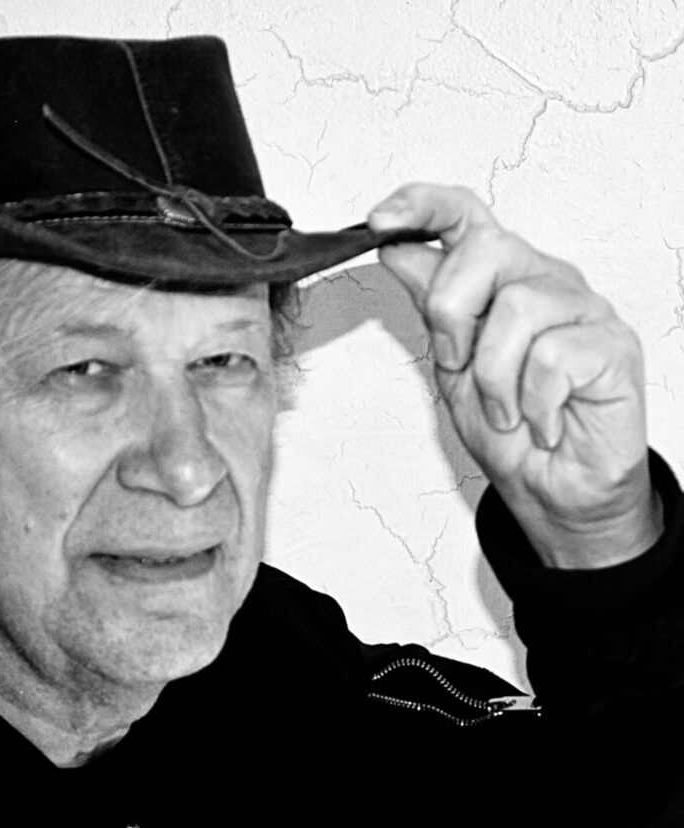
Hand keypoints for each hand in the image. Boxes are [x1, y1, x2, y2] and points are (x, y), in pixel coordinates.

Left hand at [367, 184, 661, 568]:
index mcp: (501, 279)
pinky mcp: (614, 346)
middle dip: (452, 314)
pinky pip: (553, 356)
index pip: (464, 215)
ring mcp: (583, 309)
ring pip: (516, 308)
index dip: (421, 205)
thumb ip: (430, 306)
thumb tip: (397, 250)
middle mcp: (544, 281)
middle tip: (458, 364)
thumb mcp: (450, 365)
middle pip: (486, 249)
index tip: (379, 221)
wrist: (551, 489)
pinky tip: (542, 421)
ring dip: (493, 377)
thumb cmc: (508, 428)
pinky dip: (533, 403)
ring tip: (506, 408)